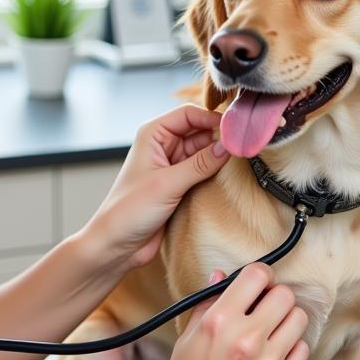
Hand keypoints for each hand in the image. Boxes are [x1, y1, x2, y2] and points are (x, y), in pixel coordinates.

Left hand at [83, 103, 229, 271]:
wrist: (117, 245)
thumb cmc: (128, 211)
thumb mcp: (168, 184)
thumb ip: (201, 164)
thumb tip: (228, 147)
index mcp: (153, 134)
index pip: (189, 114)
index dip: (212, 119)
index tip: (235, 131)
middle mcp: (162, 145)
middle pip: (199, 131)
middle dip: (219, 138)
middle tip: (242, 148)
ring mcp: (172, 165)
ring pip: (204, 151)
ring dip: (219, 157)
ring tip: (239, 163)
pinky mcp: (179, 184)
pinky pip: (204, 171)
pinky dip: (216, 173)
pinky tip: (228, 178)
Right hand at [150, 264, 309, 359]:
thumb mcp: (188, 337)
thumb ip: (207, 303)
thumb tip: (221, 275)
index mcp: (219, 321)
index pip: (258, 274)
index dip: (259, 276)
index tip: (257, 286)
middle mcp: (246, 339)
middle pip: (285, 295)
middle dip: (275, 298)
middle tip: (266, 311)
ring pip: (299, 319)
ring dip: (286, 322)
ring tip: (271, 334)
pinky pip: (302, 351)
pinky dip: (290, 350)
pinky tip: (273, 358)